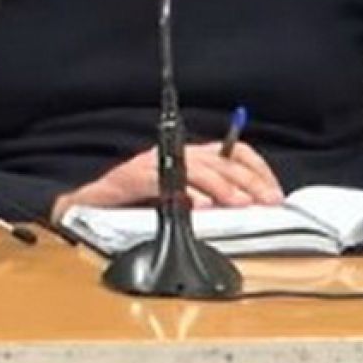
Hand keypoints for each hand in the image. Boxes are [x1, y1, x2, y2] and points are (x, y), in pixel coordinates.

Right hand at [51, 140, 283, 219]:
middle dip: (249, 181)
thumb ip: (209, 199)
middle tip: (266, 202)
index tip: (273, 193)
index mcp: (189, 155)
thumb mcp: (181, 198)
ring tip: (239, 204)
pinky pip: (165, 183)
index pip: (233, 152)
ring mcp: (153, 163)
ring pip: (198, 168)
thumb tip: (247, 210)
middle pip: (221, 161)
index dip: (258, 170)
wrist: (89, 206)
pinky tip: (201, 208)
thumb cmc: (134, 205)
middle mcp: (173, 153)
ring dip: (223, 187)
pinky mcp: (134, 177)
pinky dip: (186, 195)